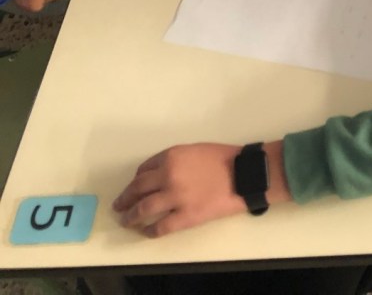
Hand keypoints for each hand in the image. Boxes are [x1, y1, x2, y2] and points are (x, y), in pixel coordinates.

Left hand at [113, 143, 245, 237]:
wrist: (244, 175)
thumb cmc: (224, 158)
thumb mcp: (195, 150)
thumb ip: (176, 160)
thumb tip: (160, 174)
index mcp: (171, 156)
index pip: (144, 169)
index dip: (137, 179)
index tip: (135, 186)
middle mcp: (168, 175)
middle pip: (138, 188)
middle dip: (125, 197)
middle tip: (118, 204)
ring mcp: (175, 197)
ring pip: (144, 208)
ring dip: (130, 215)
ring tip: (125, 220)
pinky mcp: (185, 217)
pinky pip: (160, 226)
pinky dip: (149, 230)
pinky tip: (146, 232)